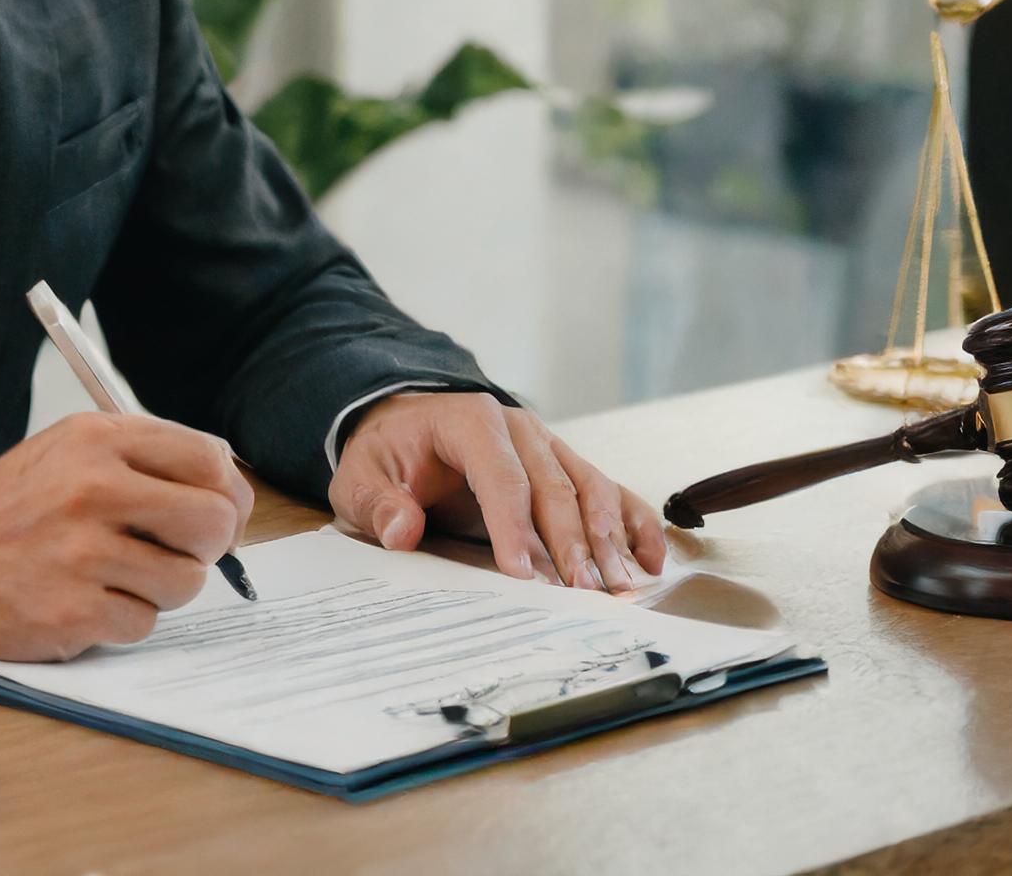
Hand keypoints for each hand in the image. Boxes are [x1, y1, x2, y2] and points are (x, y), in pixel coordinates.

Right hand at [0, 412, 255, 660]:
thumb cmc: (17, 507)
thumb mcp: (72, 451)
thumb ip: (146, 457)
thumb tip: (228, 487)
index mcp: (98, 441)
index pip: (208, 458)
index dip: (231, 491)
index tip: (225, 510)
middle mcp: (93, 490)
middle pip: (211, 521)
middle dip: (211, 544)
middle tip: (184, 550)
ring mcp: (83, 553)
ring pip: (186, 580)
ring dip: (165, 586)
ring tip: (124, 575)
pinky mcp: (73, 611)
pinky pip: (144, 623)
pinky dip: (127, 618)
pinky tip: (92, 600)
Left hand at [330, 392, 666, 591]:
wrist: (406, 426)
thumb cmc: (389, 455)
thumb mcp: (361, 476)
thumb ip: (378, 503)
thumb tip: (402, 530)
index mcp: (470, 421)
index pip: (499, 475)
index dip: (513, 525)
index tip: (523, 574)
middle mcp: (519, 428)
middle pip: (553, 486)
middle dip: (570, 542)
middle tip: (583, 591)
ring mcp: (549, 446)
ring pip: (589, 489)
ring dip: (608, 539)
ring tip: (621, 585)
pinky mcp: (565, 467)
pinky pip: (608, 492)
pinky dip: (632, 522)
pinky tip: (649, 559)